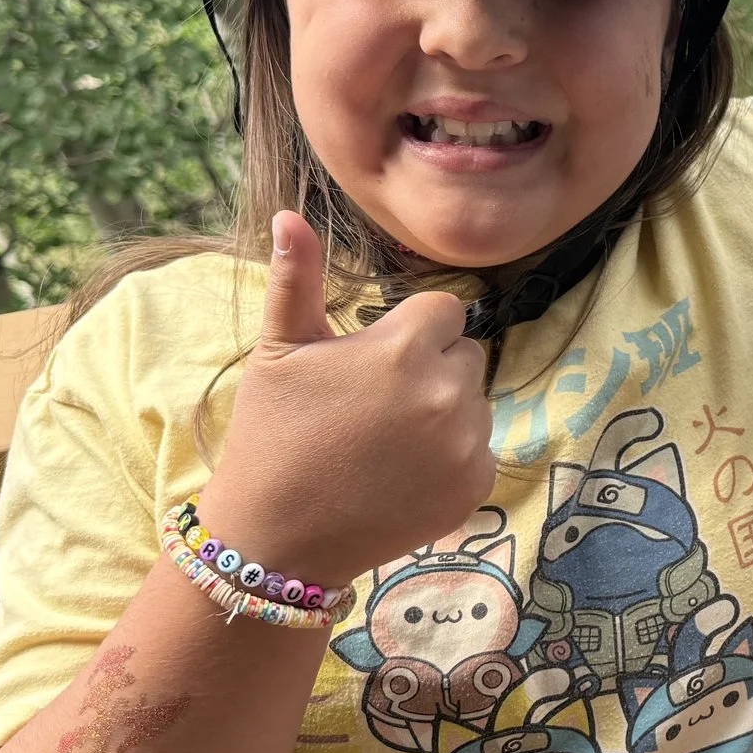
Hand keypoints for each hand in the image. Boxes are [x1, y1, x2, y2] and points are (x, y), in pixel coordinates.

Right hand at [195, 212, 495, 583]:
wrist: (278, 537)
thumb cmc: (273, 435)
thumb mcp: (279, 352)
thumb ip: (294, 278)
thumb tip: (288, 215)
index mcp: (403, 348)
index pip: (445, 311)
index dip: (409, 332)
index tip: (374, 361)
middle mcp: (446, 392)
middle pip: (464, 355)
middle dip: (431, 369)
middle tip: (375, 405)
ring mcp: (466, 443)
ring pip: (475, 402)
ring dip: (445, 412)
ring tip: (386, 442)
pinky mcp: (475, 486)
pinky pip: (479, 449)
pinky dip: (452, 458)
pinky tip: (403, 474)